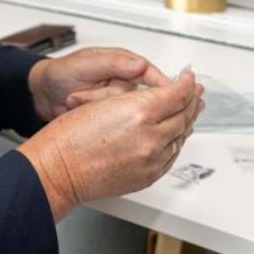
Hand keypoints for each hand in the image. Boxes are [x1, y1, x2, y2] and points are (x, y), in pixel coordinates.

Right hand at [17, 70, 204, 220]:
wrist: (58, 169)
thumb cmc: (70, 136)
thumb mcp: (104, 100)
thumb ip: (137, 96)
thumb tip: (158, 93)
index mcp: (140, 112)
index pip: (177, 93)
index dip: (186, 83)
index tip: (188, 78)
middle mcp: (151, 137)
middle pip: (183, 114)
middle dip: (191, 100)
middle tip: (195, 91)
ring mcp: (152, 159)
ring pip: (181, 136)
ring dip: (187, 120)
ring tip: (190, 110)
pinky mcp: (149, 176)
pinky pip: (171, 155)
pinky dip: (177, 142)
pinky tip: (176, 134)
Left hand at [27, 47, 171, 121]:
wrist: (42, 95)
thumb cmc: (61, 73)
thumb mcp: (84, 64)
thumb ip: (113, 63)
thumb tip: (140, 65)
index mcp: (122, 64)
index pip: (150, 73)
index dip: (161, 85)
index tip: (166, 94)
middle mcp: (123, 83)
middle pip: (137, 97)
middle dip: (110, 98)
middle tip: (84, 95)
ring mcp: (116, 102)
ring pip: (123, 112)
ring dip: (95, 106)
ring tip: (73, 99)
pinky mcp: (109, 120)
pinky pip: (113, 124)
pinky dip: (95, 121)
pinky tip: (79, 112)